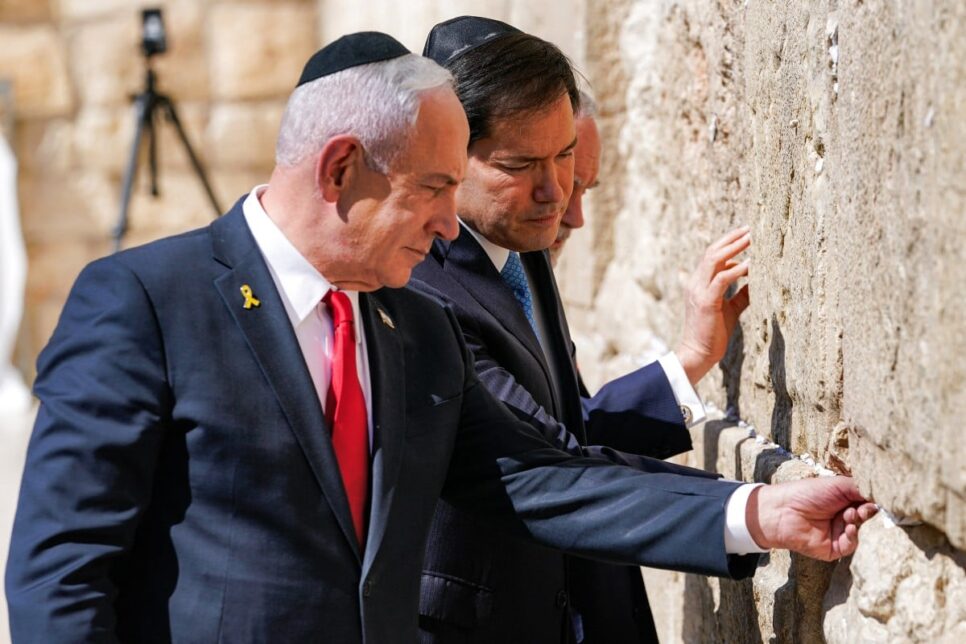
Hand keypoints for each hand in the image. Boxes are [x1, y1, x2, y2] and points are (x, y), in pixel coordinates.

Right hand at [675, 226, 750, 384]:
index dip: (728, 242)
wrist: (699, 352)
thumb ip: (741, 293)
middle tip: (751, 228)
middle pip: (712, 251)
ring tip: (753, 238)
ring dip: (734, 247)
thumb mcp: (730, 308)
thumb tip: (757, 280)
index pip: (712, 255)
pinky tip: (752, 264)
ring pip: (714, 259)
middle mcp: (695, 283)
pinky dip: (737, 269)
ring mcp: (699, 291)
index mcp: (698, 283)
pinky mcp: (707, 301)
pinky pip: (722, 279)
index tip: (746, 233)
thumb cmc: (714, 332)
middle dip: (732, 238)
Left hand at [747, 476, 877, 560]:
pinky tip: (849, 528)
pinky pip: (851, 546)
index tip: (876, 500)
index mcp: (844, 501)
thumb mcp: (838, 486)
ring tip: (850, 515)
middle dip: (868, 513)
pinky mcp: (833, 549)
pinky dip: (853, 537)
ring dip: (858, 523)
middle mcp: (843, 517)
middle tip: (863, 509)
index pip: (866, 503)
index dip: (872, 502)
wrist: (783, 510)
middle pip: (867, 519)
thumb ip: (861, 489)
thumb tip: (882, 497)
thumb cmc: (807, 493)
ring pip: (861, 532)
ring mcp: (838, 533)